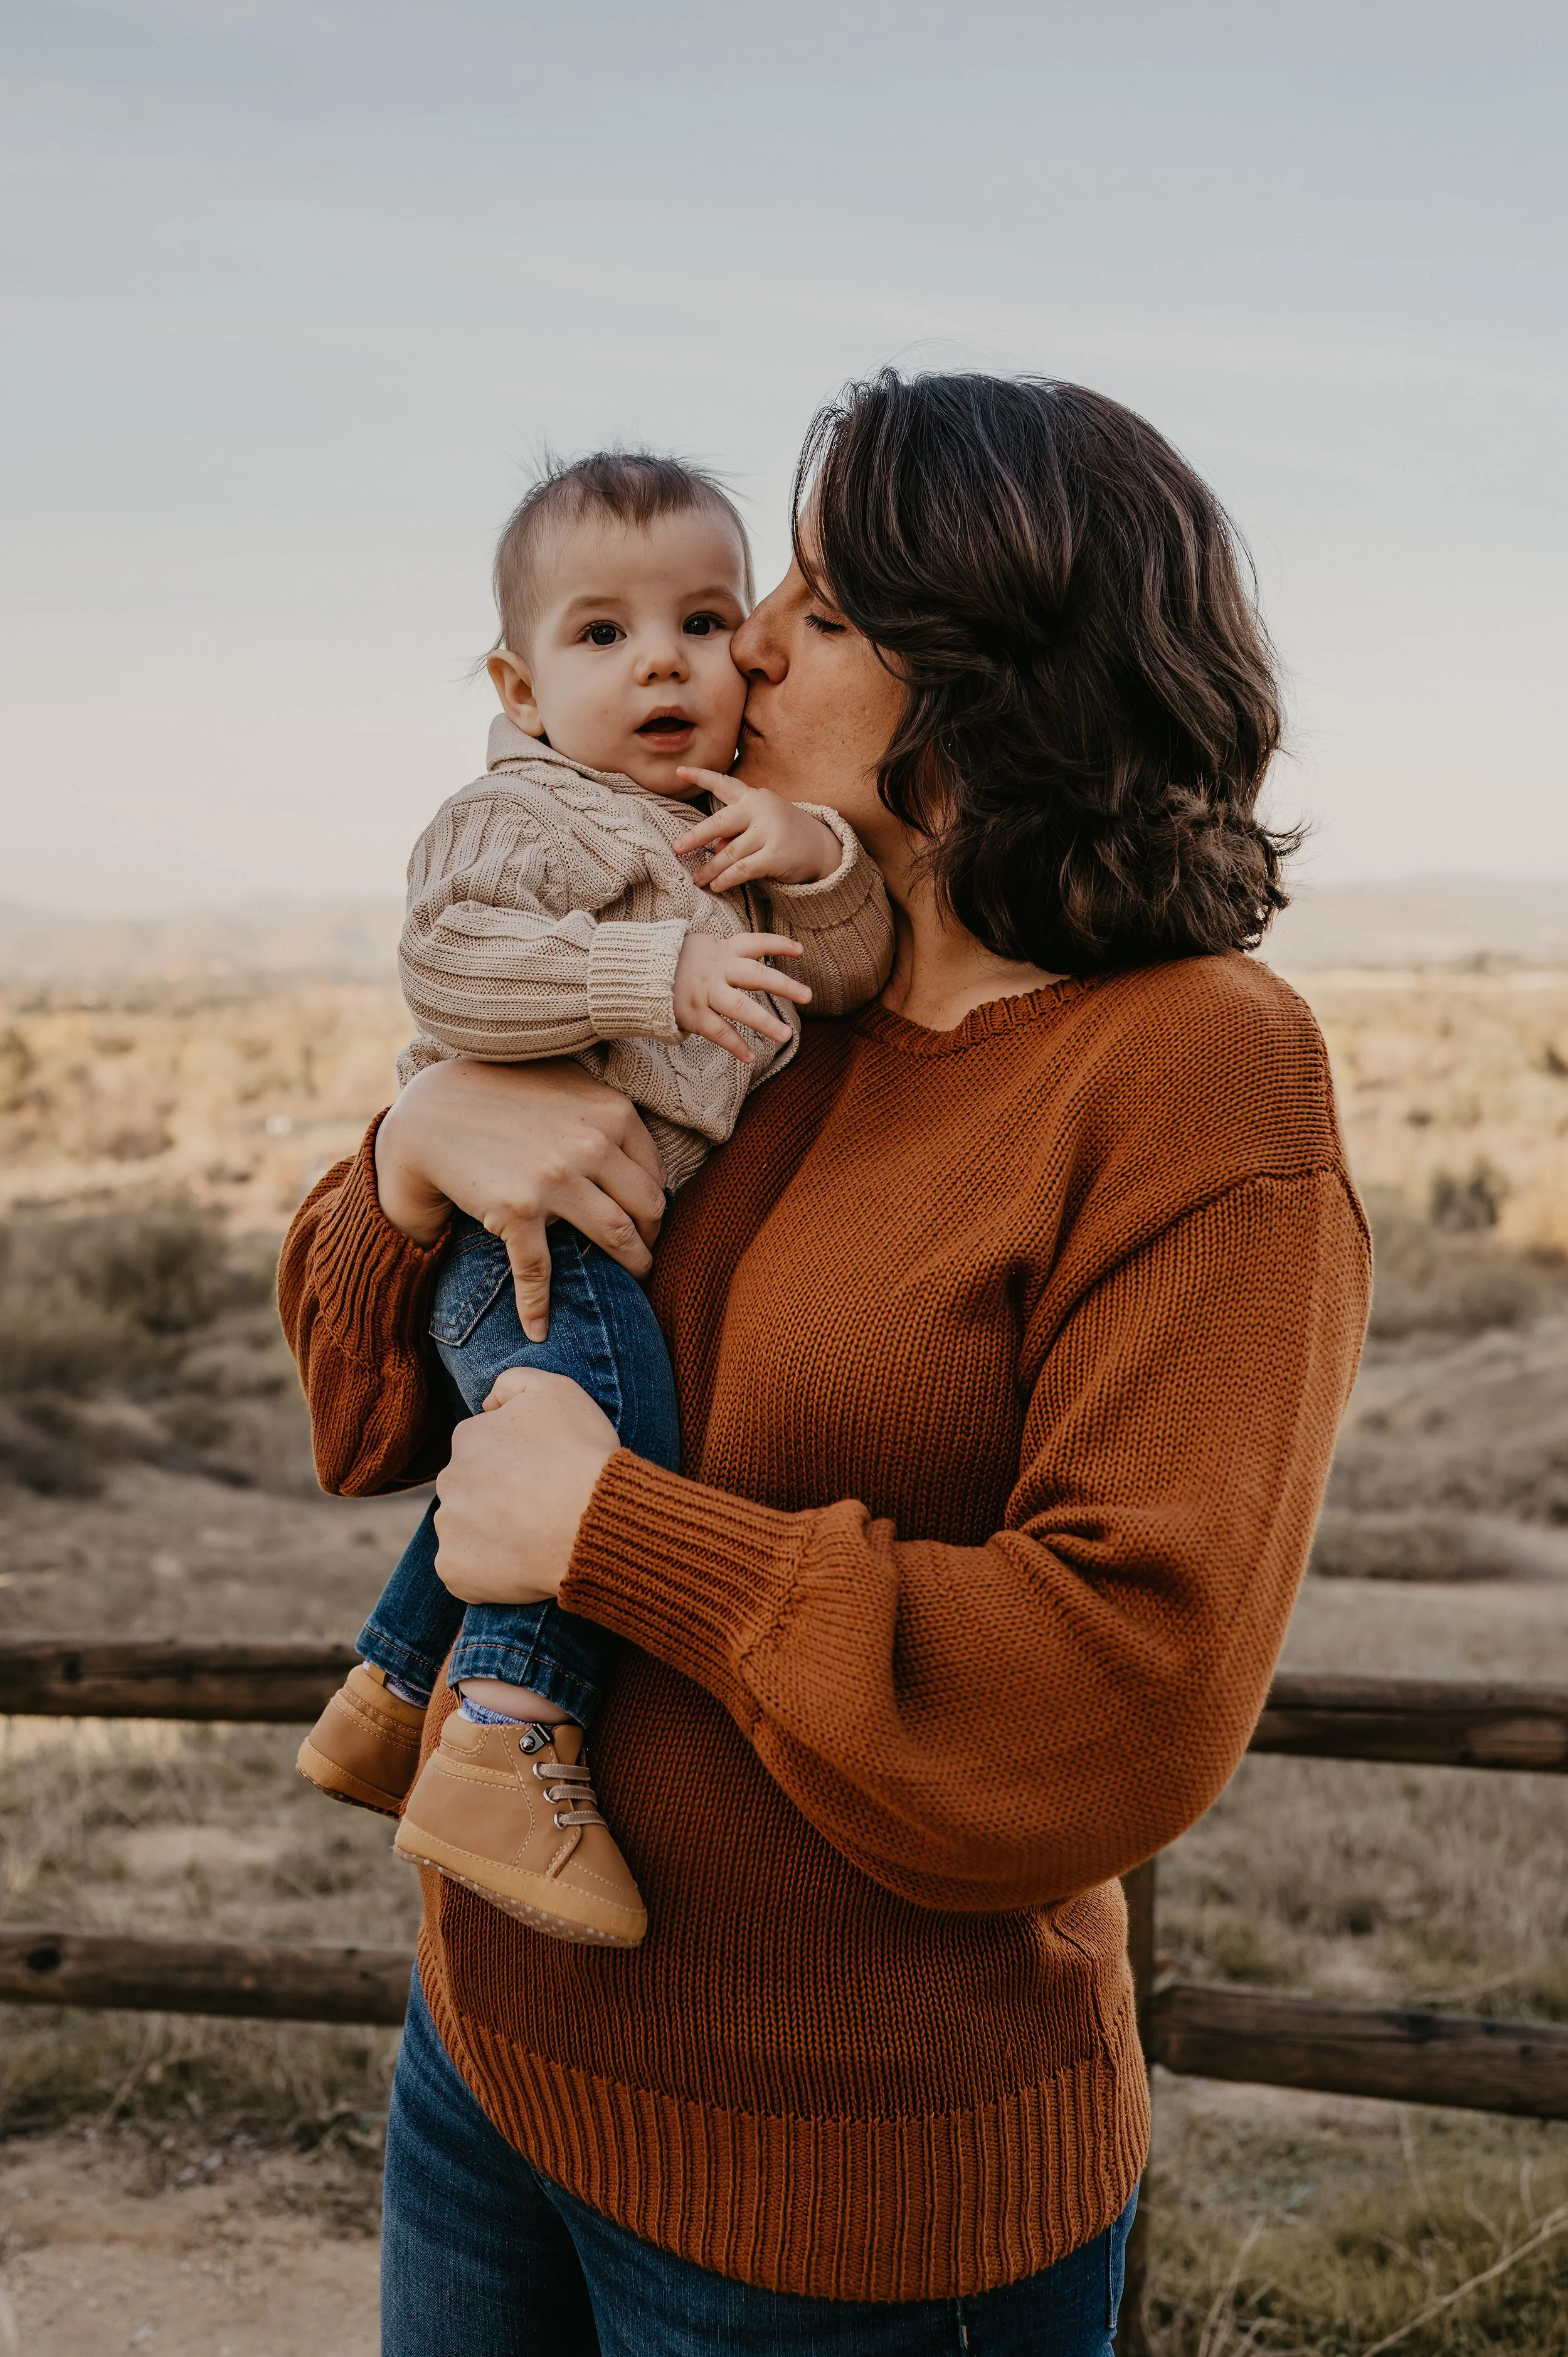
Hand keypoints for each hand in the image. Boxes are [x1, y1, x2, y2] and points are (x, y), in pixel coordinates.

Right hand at [373, 1058, 666, 1340]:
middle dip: (651, 1238)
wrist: (435, 1112)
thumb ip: (608, 1111)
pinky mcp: (517, 1210)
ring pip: (615, 1237)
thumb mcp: (569, 1084)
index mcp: (612, 1113)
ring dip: (632, 1266)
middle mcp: (591, 1144)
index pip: (654, 1173)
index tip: (649, 1221)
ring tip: (632, 1282)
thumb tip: (642, 1152)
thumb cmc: (507, 1093)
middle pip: (647, 1207)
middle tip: (645, 1254)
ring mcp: (555, 1179)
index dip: (656, 1203)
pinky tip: (538, 1329)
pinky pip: (538, 1270)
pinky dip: (538, 1306)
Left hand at [433, 1367, 617, 1606]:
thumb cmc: (580, 1454)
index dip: (516, 1460)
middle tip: (541, 1504)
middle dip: (497, 1494)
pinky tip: (521, 1563)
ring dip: (491, 1531)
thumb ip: (513, 1382)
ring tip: (535, 1535)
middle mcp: (448, 1482)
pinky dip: (487, 1571)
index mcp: (466, 1438)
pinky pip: (465, 1570)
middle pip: (470, 1487)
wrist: (595, 1522)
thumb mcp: (556, 1390)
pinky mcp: (455, 1571)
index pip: (482, 1447)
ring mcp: (449, 1529)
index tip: (544, 1471)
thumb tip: (487, 1403)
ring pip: (465, 1528)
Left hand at [672, 769, 840, 892]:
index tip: (679, 771)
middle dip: (695, 837)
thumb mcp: (761, 824)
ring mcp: (769, 831)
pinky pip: (742, 870)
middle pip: (719, 823)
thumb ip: (737, 832)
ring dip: (710, 869)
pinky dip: (726, 880)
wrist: (823, 848)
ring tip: (698, 879)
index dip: (701, 776)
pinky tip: (717, 886)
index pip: (724, 784)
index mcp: (754, 797)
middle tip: (677, 848)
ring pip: (728, 853)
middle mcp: (761, 809)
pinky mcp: (776, 854)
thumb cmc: (784, 834)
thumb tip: (714, 852)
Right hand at [672, 931, 809, 1063]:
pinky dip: (735, 1045)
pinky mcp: (692, 1014)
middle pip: (755, 975)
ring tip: (786, 1036)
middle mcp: (716, 970)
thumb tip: (751, 960)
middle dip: (783, 985)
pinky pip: (718, 1031)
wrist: (635, 971)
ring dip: (765, 1022)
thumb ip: (725, 955)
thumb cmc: (673, 963)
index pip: (754, 943)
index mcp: (721, 951)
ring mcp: (704, 992)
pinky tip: (750, 1058)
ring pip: (740, 1007)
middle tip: (807, 995)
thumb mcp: (700, 948)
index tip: (800, 950)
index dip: (778, 945)